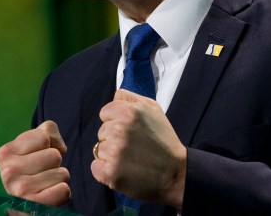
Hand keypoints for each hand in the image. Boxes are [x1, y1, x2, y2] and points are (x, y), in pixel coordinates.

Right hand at [0, 120, 70, 206]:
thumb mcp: (33, 145)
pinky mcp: (35, 205)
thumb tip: (60, 147)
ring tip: (44, 185)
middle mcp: (8, 171)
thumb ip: (47, 131)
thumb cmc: (31, 170)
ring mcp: (20, 190)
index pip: (43, 136)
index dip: (47, 145)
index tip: (35, 156)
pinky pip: (64, 190)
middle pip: (55, 155)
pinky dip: (62, 193)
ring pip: (62, 173)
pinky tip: (48, 195)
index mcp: (4, 153)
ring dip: (58, 179)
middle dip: (54, 164)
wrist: (23, 207)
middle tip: (41, 173)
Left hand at [91, 89, 186, 209]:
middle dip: (113, 138)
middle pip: (102, 132)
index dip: (115, 122)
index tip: (129, 131)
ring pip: (99, 149)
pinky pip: (96, 167)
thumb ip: (130, 98)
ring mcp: (113, 152)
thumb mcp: (154, 109)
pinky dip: (105, 171)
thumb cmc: (164, 140)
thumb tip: (114, 96)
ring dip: (111, 155)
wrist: (175, 173)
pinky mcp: (110, 172)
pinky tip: (123, 171)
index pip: (104, 113)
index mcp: (128, 111)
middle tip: (134, 147)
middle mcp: (119, 129)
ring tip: (131, 159)